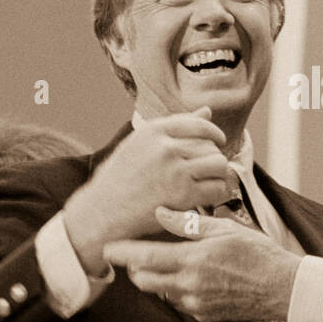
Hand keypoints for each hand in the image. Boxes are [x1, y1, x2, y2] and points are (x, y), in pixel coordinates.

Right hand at [64, 109, 229, 274]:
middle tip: (210, 171)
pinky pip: (217, 188)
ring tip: (212, 182)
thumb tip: (207, 110)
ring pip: (219, 164)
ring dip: (219, 175)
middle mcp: (166, 147)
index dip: (214, 132)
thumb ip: (173, 127)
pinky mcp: (183, 195)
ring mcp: (175, 171)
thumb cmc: (119, 178)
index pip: (199, 124)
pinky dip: (217, 193)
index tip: (218, 142)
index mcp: (154, 131)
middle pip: (211, 146)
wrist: (102, 211)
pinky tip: (209, 197)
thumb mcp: (139, 144)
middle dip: (214, 158)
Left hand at [103, 206, 298, 321]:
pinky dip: (177, 288)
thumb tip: (160, 213)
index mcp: (192, 261)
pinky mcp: (204, 315)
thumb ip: (188, 223)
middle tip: (136, 253)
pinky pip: (180, 302)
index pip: (144, 259)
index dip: (121, 254)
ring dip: (157, 277)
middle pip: (144, 280)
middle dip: (135, 268)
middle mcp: (189, 286)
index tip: (108, 248)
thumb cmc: (258, 253)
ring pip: (161, 292)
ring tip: (169, 260)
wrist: (283, 288)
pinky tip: (194, 275)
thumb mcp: (224, 229)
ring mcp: (195, 304)